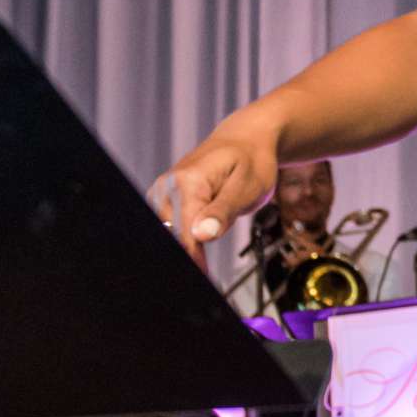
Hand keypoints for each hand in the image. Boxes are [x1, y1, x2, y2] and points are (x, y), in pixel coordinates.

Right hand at [149, 126, 276, 258]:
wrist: (247, 141)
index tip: (203, 276)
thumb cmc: (251, 162)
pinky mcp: (166, 195)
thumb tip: (201, 234)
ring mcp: (165, 188)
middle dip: (188, 254)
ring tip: (207, 253)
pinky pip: (169, 223)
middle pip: (172, 234)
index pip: (185, 233)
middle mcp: (170, 184)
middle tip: (208, 269)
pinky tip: (199, 242)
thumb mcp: (248, 187)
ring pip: (168, 231)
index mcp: (189, 181)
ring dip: (185, 245)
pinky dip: (182, 236)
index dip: (194, 259)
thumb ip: (223, 212)